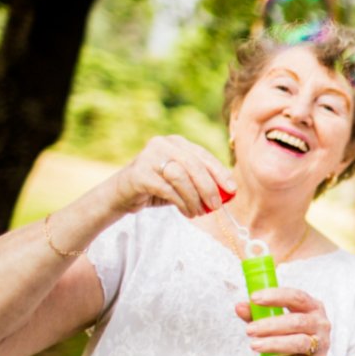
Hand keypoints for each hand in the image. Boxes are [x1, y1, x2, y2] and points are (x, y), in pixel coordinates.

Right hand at [112, 135, 236, 217]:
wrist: (122, 194)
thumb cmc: (159, 187)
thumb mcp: (183, 182)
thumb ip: (202, 182)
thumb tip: (229, 192)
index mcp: (177, 143)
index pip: (203, 155)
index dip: (219, 172)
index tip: (232, 189)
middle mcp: (163, 144)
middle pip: (194, 165)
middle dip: (209, 187)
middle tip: (216, 206)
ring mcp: (149, 157)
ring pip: (181, 177)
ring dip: (194, 198)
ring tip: (199, 212)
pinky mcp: (139, 173)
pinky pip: (167, 189)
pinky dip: (181, 203)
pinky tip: (187, 212)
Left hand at [237, 287, 332, 355]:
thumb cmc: (290, 336)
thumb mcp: (274, 321)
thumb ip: (257, 313)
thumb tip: (239, 306)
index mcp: (312, 307)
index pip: (297, 297)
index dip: (276, 296)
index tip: (254, 298)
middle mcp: (321, 324)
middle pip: (298, 321)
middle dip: (271, 325)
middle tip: (249, 330)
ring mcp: (321, 345)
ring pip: (298, 343)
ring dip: (274, 343)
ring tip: (253, 345)